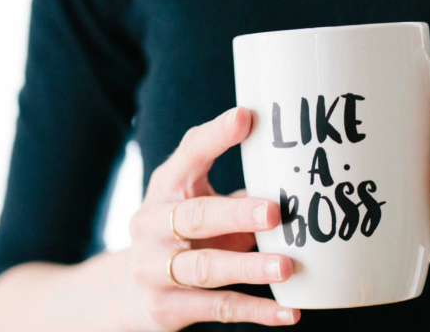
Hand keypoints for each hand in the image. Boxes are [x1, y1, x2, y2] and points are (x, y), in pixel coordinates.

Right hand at [124, 107, 300, 329]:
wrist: (130, 293)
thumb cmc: (183, 234)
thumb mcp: (198, 202)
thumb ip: (237, 191)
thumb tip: (299, 177)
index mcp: (166, 187)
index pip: (188, 155)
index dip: (215, 137)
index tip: (245, 117)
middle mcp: (152, 224)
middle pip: (195, 216)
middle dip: (236, 214)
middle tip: (274, 212)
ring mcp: (153, 269)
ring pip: (205, 268)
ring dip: (248, 267)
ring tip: (286, 266)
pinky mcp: (166, 308)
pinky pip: (218, 308)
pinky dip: (256, 311)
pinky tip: (289, 312)